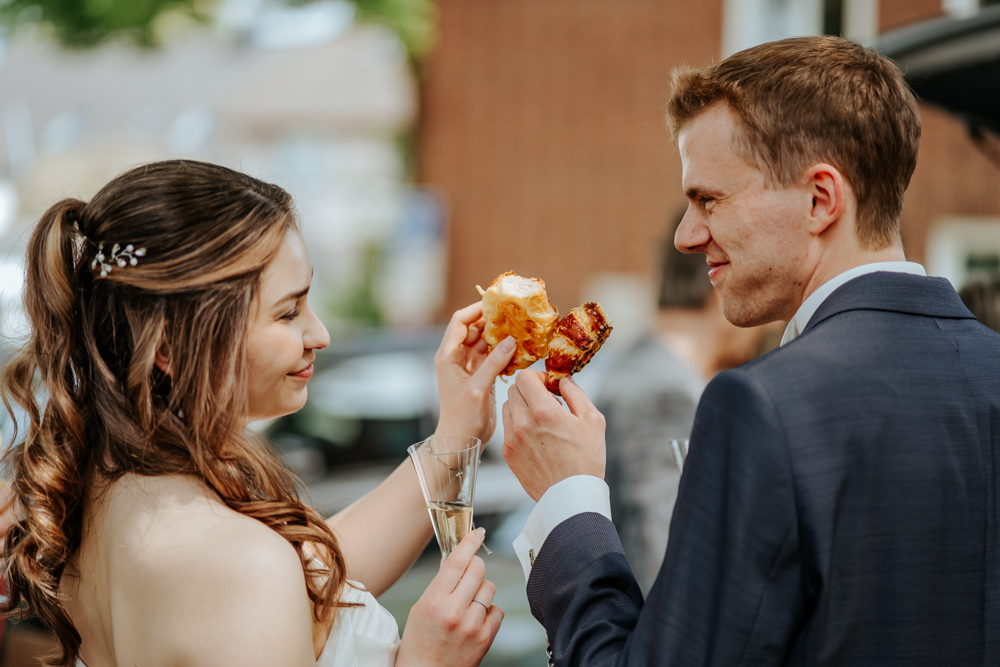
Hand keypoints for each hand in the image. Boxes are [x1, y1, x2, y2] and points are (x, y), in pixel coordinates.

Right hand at [396, 529, 503, 666]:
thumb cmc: (419, 642)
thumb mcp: (421, 608)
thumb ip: (440, 584)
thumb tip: (456, 559)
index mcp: (433, 602)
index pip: (456, 562)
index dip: (469, 543)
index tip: (478, 532)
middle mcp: (453, 612)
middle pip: (478, 570)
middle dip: (475, 566)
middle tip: (470, 571)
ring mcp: (472, 626)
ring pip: (489, 588)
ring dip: (482, 589)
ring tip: (468, 603)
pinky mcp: (485, 639)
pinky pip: (498, 610)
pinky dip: (489, 611)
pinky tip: (476, 619)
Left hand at [435, 302, 515, 442]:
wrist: (460, 442)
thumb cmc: (461, 417)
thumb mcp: (477, 388)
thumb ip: (493, 363)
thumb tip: (511, 340)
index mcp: (448, 355)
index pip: (460, 322)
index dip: (476, 309)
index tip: (496, 303)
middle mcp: (457, 357)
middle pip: (475, 329)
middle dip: (493, 320)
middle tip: (514, 314)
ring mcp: (470, 366)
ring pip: (486, 342)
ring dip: (501, 336)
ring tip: (520, 329)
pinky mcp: (482, 376)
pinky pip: (494, 356)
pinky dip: (505, 352)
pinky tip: (520, 350)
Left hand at [501, 371, 605, 500]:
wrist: (571, 496)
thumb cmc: (586, 460)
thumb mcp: (592, 420)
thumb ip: (575, 393)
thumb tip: (562, 379)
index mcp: (544, 411)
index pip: (525, 377)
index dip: (537, 376)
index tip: (548, 385)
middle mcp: (523, 423)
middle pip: (514, 389)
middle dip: (529, 390)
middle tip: (546, 401)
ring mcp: (512, 439)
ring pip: (507, 407)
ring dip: (521, 406)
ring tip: (541, 418)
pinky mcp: (508, 453)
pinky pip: (507, 428)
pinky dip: (518, 424)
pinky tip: (535, 435)